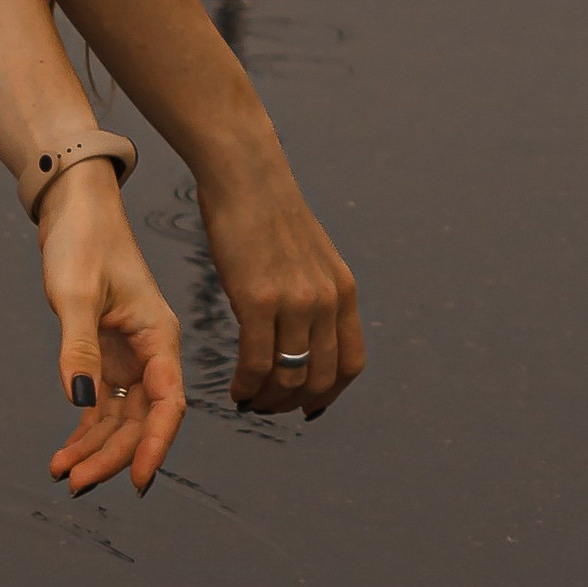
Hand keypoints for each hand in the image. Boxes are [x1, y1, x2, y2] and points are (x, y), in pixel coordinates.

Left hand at [38, 163, 185, 495]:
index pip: (168, 406)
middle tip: (75, 483)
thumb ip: (79, 350)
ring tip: (62, 473)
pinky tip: (66, 451)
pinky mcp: (108, 354)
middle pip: (141, 421)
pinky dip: (85, 429)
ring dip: (95, 448)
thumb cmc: (83, 240)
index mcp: (160, 337)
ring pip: (121, 418)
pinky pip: (102, 404)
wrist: (75, 207)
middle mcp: (151, 352)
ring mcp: (130, 356)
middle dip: (112, 456)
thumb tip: (79, 402)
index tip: (138, 482)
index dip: (156, 447)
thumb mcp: (76, 295)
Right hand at [194, 146, 364, 416]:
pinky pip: (258, 362)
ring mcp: (296, 301)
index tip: (309, 406)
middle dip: (294, 403)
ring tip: (250, 401)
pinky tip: (236, 389)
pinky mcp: (259, 299)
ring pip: (291, 376)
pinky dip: (247, 386)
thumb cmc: (268, 218)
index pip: (352, 363)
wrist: (246, 178)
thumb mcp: (310, 260)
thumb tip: (302, 336)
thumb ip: (314, 297)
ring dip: (270, 400)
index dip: (331, 394)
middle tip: (269, 408)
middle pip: (323, 378)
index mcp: (343, 291)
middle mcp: (327, 300)